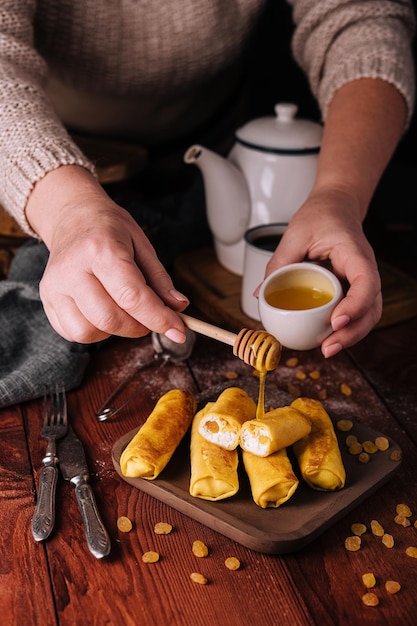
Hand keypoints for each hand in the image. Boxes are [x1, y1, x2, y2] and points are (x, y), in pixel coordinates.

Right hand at [26, 167, 188, 343]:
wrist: (72, 217)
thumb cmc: (110, 229)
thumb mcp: (142, 244)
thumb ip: (160, 279)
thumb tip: (178, 308)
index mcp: (100, 248)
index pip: (131, 296)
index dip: (158, 318)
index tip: (178, 331)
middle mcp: (72, 268)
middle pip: (110, 318)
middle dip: (139, 327)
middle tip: (149, 316)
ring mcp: (54, 286)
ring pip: (89, 331)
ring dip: (116, 330)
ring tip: (124, 310)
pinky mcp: (47, 300)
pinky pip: (73, 333)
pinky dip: (96, 331)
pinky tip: (104, 311)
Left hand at [263, 187, 381, 356]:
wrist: (335, 207)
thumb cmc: (320, 216)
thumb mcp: (295, 234)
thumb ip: (279, 263)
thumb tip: (260, 294)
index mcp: (355, 253)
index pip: (366, 282)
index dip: (355, 305)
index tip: (336, 320)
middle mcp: (365, 270)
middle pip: (371, 308)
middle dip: (352, 332)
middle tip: (327, 348)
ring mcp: (362, 282)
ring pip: (367, 315)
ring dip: (351, 336)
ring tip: (327, 350)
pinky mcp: (353, 289)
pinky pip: (355, 313)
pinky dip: (345, 329)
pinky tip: (327, 340)